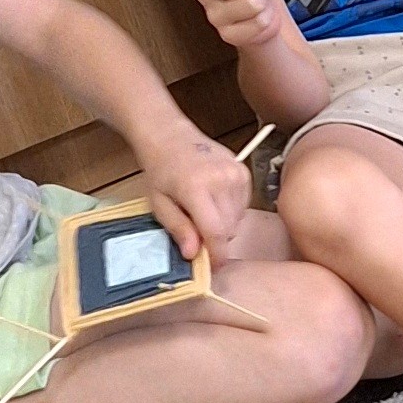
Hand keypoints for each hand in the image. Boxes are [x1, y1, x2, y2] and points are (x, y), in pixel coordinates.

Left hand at [139, 124, 252, 264]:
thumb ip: (178, 228)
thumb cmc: (160, 170)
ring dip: (223, 224)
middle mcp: (221, 179)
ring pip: (238, 219)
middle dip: (215, 238)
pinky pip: (243, 206)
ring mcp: (236, 174)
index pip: (216, 231)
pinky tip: (214, 199)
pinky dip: (230, 210)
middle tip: (196, 230)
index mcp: (196, 187)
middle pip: (229, 228)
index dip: (216, 254)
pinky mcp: (244, 172)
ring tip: (203, 209)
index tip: (213, 266)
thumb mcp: (159, 203)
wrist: (169, 135)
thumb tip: (193, 254)